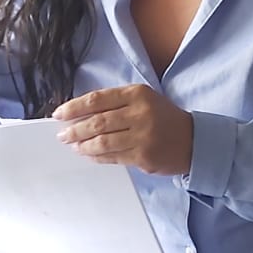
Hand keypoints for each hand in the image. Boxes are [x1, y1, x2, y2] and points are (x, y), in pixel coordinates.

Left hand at [53, 85, 192, 175]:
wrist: (194, 141)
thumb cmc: (163, 119)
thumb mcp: (144, 100)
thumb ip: (115, 104)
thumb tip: (79, 115)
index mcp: (137, 94)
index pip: (97, 99)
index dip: (74, 107)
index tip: (59, 114)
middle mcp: (140, 113)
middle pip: (97, 122)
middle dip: (75, 129)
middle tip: (62, 135)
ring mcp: (143, 136)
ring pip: (103, 141)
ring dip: (83, 145)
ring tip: (74, 146)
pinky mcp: (144, 156)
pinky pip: (113, 157)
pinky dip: (97, 157)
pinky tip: (89, 155)